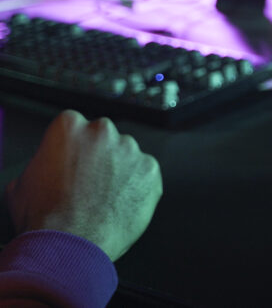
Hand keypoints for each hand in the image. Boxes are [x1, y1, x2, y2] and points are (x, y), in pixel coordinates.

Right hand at [6, 110, 162, 261]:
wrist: (69, 246)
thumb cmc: (44, 218)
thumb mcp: (21, 184)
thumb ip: (40, 165)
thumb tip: (44, 168)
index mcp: (69, 126)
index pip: (75, 126)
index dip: (72, 149)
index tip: (73, 163)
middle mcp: (102, 131)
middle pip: (104, 137)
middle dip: (99, 156)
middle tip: (89, 183)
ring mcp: (130, 149)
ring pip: (126, 155)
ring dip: (119, 170)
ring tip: (104, 198)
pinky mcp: (150, 169)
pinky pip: (145, 173)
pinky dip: (138, 186)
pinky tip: (121, 204)